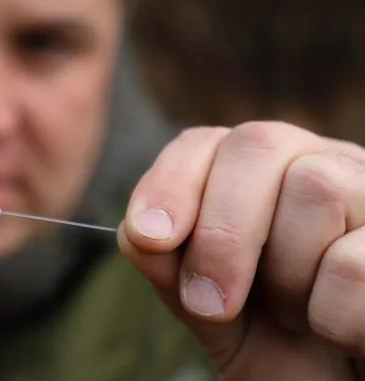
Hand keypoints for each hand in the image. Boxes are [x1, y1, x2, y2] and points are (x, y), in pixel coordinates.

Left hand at [119, 122, 364, 378]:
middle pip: (256, 145)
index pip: (203, 142)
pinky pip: (356, 261)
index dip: (171, 184)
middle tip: (210, 305)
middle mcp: (318, 162)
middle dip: (221, 231)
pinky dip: (333, 314)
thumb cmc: (273, 339)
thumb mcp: (206, 305)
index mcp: (259, 172)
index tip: (151, 238)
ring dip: (288, 274)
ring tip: (297, 314)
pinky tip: (340, 330)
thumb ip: (167, 265)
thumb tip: (138, 233)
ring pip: (315, 187)